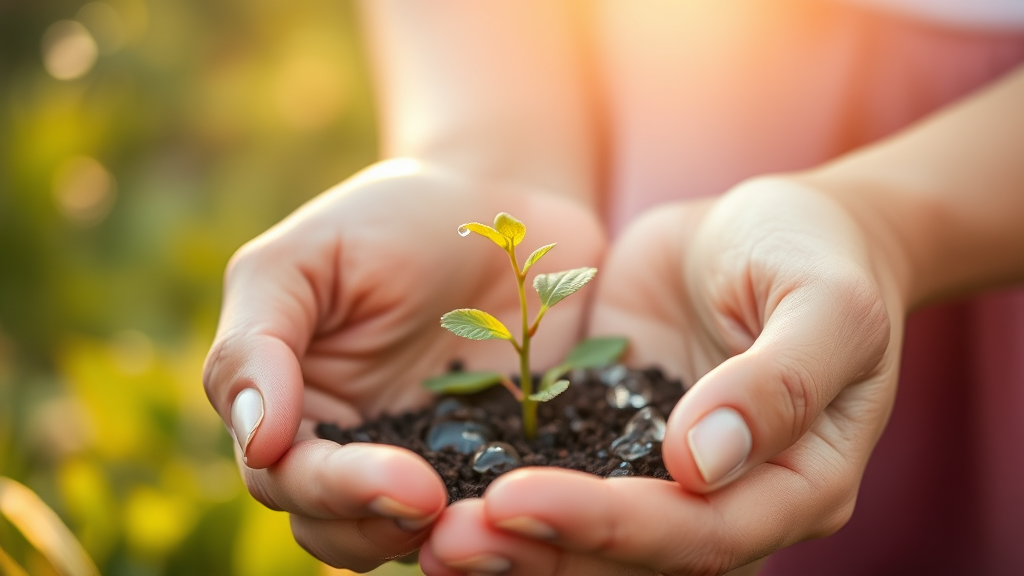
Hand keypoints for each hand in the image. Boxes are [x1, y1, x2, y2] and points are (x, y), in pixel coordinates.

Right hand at [202, 159, 605, 570]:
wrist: (500, 209)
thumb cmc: (386, 220)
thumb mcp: (303, 258)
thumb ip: (257, 342)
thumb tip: (258, 439)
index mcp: (293, 406)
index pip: (284, 477)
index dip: (332, 489)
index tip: (395, 480)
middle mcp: (354, 447)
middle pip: (337, 528)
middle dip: (378, 526)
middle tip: (434, 502)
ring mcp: (430, 459)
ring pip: (410, 537)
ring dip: (439, 540)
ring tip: (487, 520)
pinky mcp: (500, 460)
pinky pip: (496, 508)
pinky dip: (507, 518)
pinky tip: (541, 505)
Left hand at [424, 176, 903, 574]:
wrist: (774, 226)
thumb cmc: (819, 254)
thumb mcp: (824, 303)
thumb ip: (781, 383)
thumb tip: (700, 464)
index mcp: (794, 486)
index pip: (700, 534)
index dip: (610, 528)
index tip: (519, 500)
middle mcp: (725, 501)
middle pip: (630, 557)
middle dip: (539, 550)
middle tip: (447, 541)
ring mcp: (662, 472)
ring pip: (584, 534)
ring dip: (510, 541)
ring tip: (429, 535)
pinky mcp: (611, 432)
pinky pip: (559, 472)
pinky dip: (502, 491)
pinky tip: (434, 485)